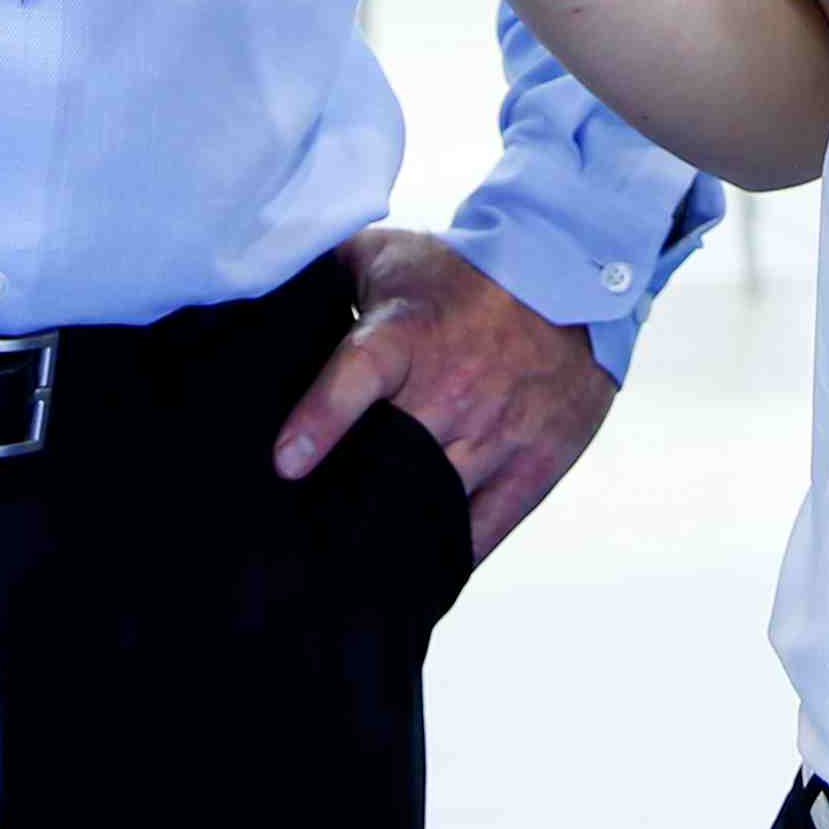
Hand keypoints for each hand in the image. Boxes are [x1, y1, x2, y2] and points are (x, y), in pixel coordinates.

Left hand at [273, 227, 621, 560]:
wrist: (571, 270)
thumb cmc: (465, 269)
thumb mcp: (388, 254)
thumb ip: (322, 270)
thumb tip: (258, 284)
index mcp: (408, 336)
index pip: (358, 376)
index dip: (320, 419)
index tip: (286, 464)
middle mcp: (453, 388)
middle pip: (394, 464)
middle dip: (352, 500)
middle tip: (311, 538)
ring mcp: (499, 430)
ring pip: (436, 506)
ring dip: (396, 535)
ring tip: (356, 566)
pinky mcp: (538, 459)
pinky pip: (487, 528)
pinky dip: (451, 554)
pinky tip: (417, 574)